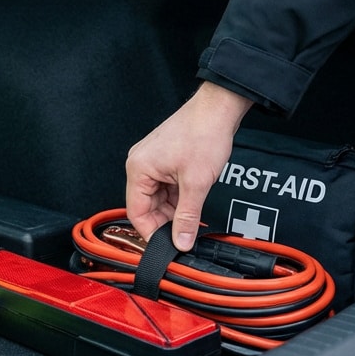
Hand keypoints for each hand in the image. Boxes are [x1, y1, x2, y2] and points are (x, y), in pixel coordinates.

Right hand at [125, 82, 252, 250]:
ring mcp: (152, 162)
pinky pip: (166, 187)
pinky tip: (192, 201)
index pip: (136, 212)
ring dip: (174, 209)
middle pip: (147, 206)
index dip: (151, 232)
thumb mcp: (196, 184)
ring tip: (193, 214)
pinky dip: (178, 197)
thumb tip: (180, 242)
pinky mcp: (165, 160)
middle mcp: (140, 165)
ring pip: (158, 198)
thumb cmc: (203, 134)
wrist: (218, 109)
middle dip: (165, 221)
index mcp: (138, 169)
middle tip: (184, 234)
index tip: (167, 246)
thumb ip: (186, 217)